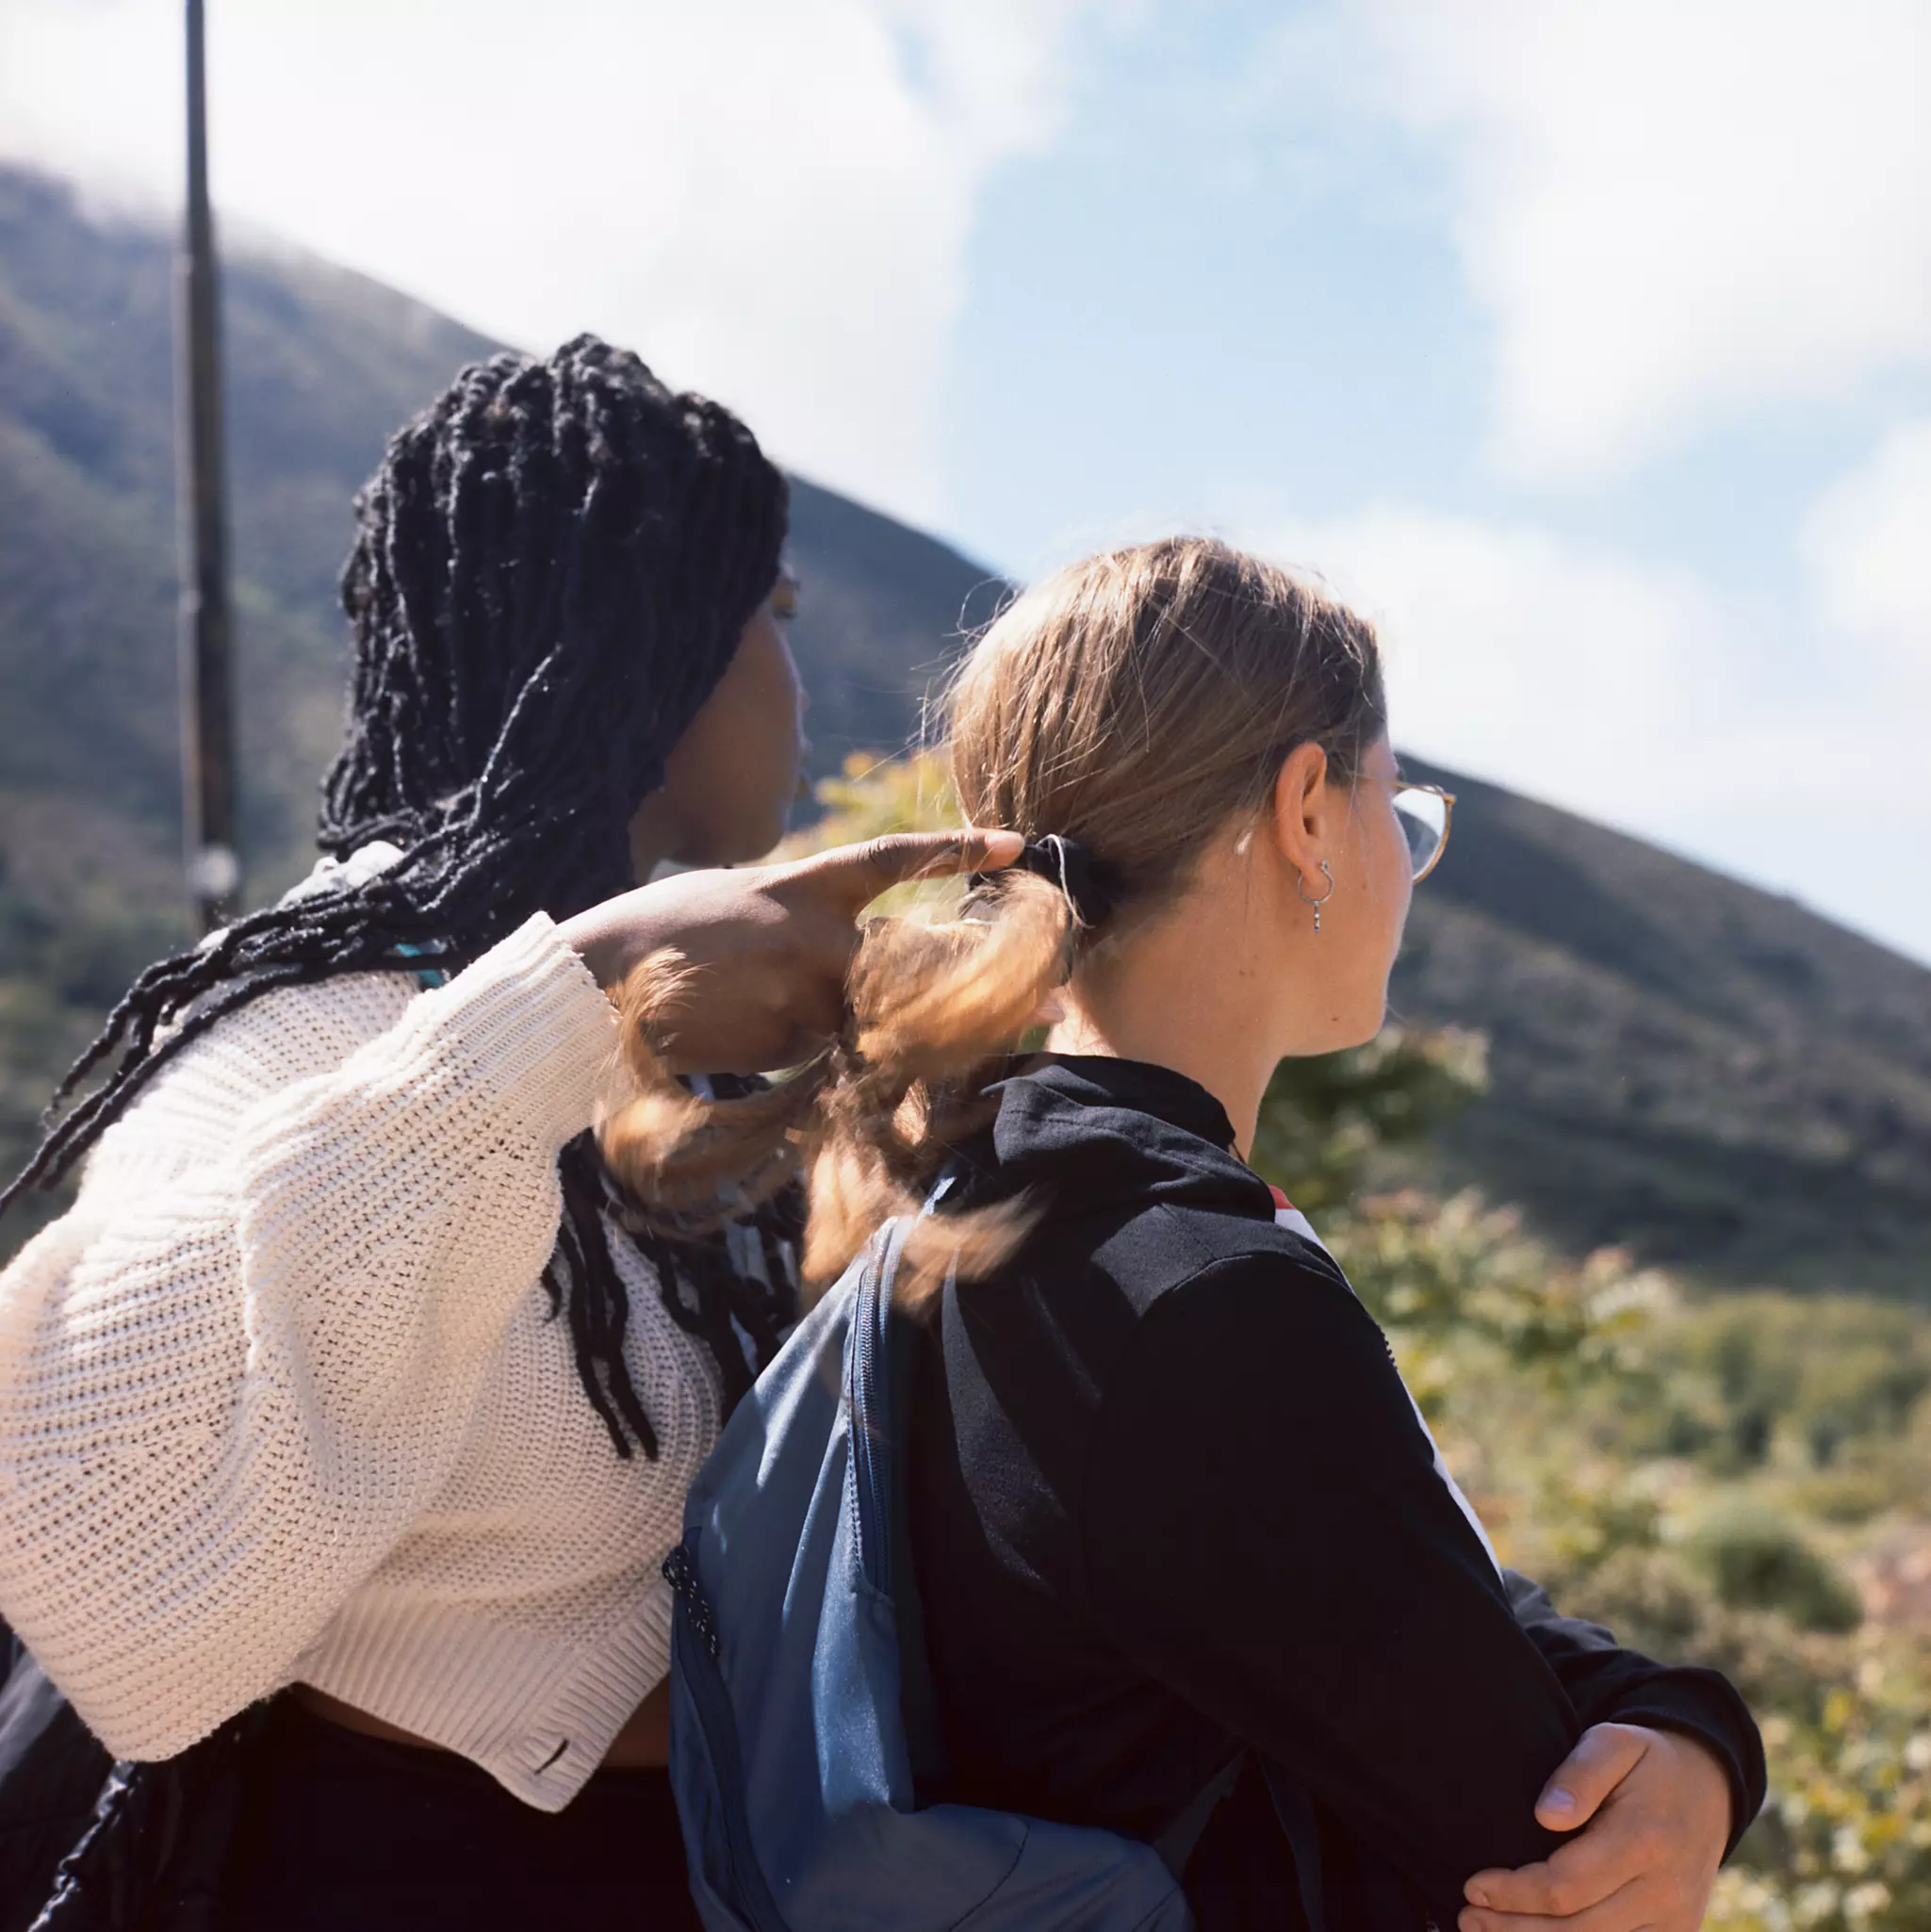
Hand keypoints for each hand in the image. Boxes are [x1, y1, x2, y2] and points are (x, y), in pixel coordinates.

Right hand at [557, 829, 1022, 1072]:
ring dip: (907, 1041)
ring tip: (921, 1049)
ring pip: (884, 1020)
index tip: (1018, 842)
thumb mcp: (748, 901)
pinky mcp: (786, 1047)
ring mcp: (802, 995)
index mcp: (803, 885)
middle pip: (922, 960)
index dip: (958, 848)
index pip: (894, 858)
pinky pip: (839, 1061)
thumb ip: (817, 922)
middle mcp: (814, 936)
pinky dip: (841, 1068)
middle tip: (1050, 1008)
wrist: (597, 980)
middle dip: (987, 987)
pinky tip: (799, 1059)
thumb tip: (881, 958)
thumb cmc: (674, 934)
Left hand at [1460, 1724, 1731, 1931]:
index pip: (1567, 1885)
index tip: (1473, 1885)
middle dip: (1514, 1928)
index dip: (1514, 1892)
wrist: (1707, 1789)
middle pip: (1578, 1930)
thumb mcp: (1613, 1742)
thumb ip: (1580, 1773)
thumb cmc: (1645, 1761)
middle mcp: (1665, 1890)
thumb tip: (1546, 1814)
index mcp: (1644, 1839)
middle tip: (1467, 1917)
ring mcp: (1675, 1920)